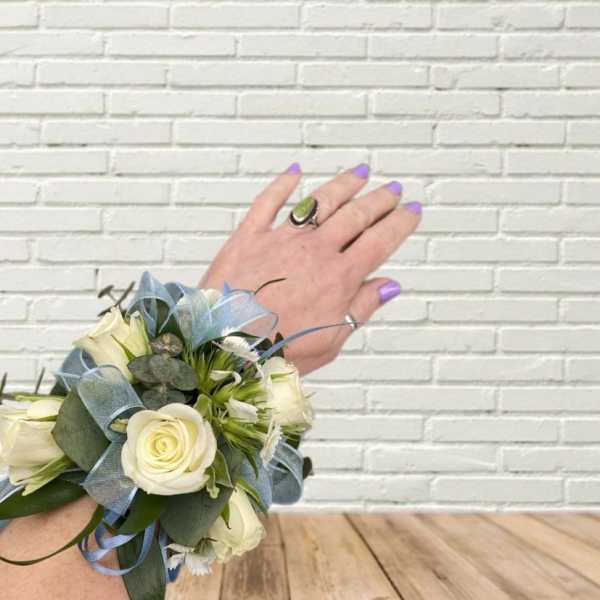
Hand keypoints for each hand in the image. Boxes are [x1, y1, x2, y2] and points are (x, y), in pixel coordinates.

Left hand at [200, 163, 421, 374]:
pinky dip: (282, 184)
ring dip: (344, 185)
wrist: (225, 345)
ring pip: (320, 202)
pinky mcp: (249, 237)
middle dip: (379, 200)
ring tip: (360, 173)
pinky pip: (268, 202)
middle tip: (394, 189)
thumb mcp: (331, 341)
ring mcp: (281, 239)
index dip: (400, 224)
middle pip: (356, 216)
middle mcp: (314, 251)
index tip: (412, 212)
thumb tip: (389, 286)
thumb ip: (361, 307)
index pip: (380, 241)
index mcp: (338, 278)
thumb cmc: (277, 350)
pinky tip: (295, 172)